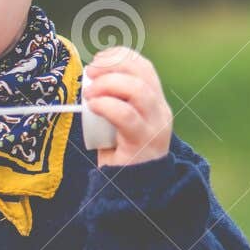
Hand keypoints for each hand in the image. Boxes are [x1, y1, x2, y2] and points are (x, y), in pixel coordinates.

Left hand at [82, 46, 172, 166]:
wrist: (133, 193)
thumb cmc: (121, 156)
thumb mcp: (119, 123)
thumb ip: (114, 102)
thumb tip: (90, 77)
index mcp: (155, 104)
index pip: (144, 68)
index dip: (121, 56)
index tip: (98, 58)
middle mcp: (160, 112)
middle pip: (142, 74)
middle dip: (113, 65)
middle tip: (90, 72)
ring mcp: (155, 127)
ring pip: (138, 91)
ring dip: (109, 83)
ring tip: (89, 92)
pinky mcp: (143, 143)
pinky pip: (127, 116)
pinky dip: (107, 105)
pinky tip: (92, 105)